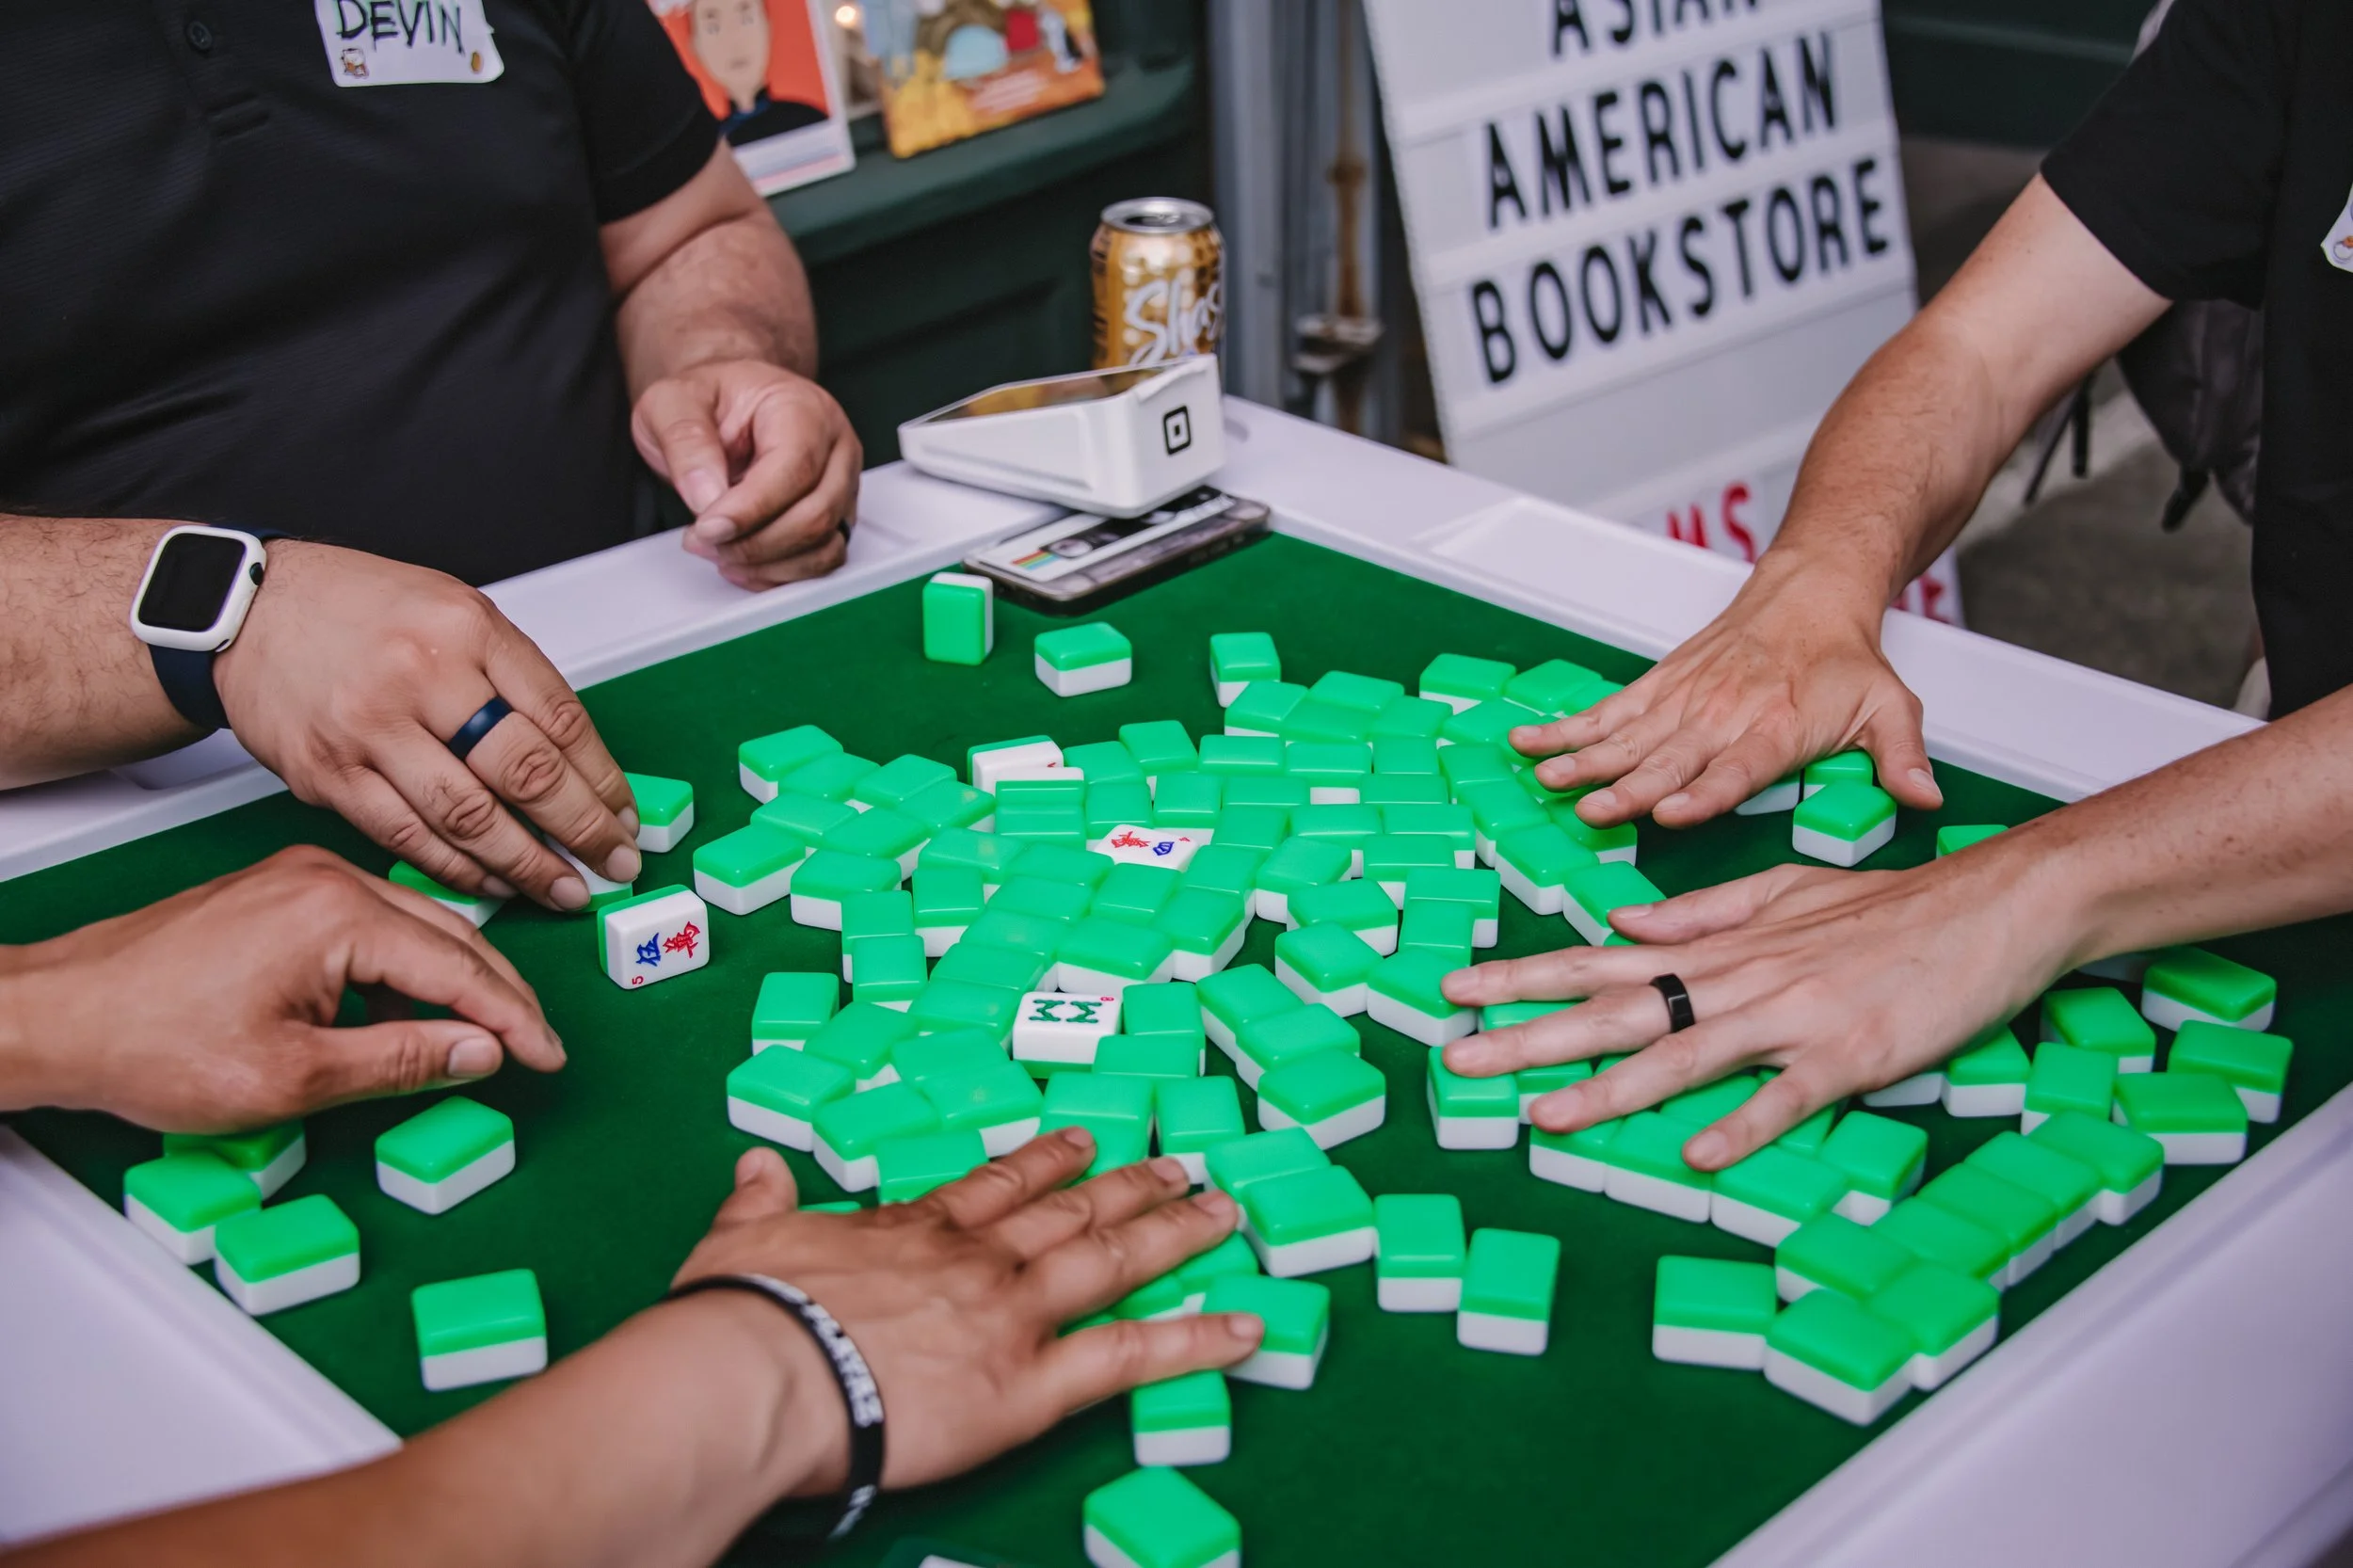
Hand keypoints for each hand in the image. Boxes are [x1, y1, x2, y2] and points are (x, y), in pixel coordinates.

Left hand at [0, 846, 563, 1130]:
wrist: (56, 1016)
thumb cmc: (150, 1043)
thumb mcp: (292, 1077)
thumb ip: (401, 1060)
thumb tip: (479, 1053)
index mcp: (338, 914)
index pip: (461, 967)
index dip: (514, 1019)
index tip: (547, 1056)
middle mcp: (326, 879)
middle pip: (451, 935)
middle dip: (498, 995)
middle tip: (533, 1046)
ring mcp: (299, 880)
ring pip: (413, 926)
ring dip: (451, 981)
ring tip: (477, 1037)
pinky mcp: (278, 893)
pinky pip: (370, 924)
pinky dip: (402, 967)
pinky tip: (403, 1011)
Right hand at [214, 541, 639, 908]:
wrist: (245, 609)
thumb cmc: (356, 609)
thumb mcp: (453, 609)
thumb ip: (510, 676)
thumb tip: (576, 760)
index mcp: (466, 629)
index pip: (561, 719)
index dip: (604, 780)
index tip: (626, 816)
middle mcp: (421, 677)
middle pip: (525, 772)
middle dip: (583, 831)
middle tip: (616, 864)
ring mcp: (371, 730)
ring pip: (469, 818)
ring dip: (528, 865)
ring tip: (566, 889)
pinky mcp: (329, 775)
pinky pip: (408, 837)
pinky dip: (459, 870)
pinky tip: (495, 883)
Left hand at [631, 360, 861, 590]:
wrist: (727, 407)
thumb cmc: (710, 400)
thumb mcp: (673, 402)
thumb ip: (685, 441)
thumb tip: (708, 495)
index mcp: (804, 408)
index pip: (795, 467)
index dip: (751, 508)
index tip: (707, 528)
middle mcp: (835, 447)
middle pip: (815, 514)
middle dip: (754, 542)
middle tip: (702, 539)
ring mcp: (841, 485)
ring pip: (824, 545)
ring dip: (767, 563)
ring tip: (718, 550)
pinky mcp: (836, 516)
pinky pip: (822, 560)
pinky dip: (781, 573)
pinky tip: (743, 563)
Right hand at [672, 1130, 1260, 1492]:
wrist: (758, 1373)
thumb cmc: (738, 1314)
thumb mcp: (738, 1238)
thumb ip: (759, 1200)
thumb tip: (753, 1165)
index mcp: (913, 1229)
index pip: (995, 1187)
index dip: (1046, 1163)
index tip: (1082, 1142)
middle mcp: (976, 1261)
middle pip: (1070, 1213)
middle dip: (1129, 1187)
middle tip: (1178, 1166)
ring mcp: (1012, 1316)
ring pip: (1112, 1262)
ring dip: (1172, 1233)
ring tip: (1221, 1212)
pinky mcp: (1030, 1384)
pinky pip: (1129, 1357)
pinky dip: (1193, 1340)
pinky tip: (1244, 1326)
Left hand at [1438, 840, 2078, 1169]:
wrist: (1991, 906)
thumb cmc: (1889, 907)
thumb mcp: (1782, 894)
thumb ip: (1699, 911)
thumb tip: (1624, 916)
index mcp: (1718, 947)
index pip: (1600, 959)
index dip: (1524, 977)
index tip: (1458, 991)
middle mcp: (1737, 979)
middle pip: (1617, 1008)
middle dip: (1531, 1032)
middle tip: (1457, 1057)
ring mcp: (1790, 1017)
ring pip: (1682, 1055)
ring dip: (1609, 1088)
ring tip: (1543, 1116)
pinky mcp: (1848, 1054)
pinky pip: (1785, 1095)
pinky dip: (1742, 1123)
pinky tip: (1696, 1152)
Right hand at [1510, 561, 1944, 829]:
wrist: (1809, 591)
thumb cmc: (1844, 659)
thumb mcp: (1888, 706)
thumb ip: (1902, 758)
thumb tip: (1929, 800)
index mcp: (1774, 728)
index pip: (1735, 768)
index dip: (1702, 793)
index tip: (1670, 814)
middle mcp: (1722, 714)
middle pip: (1668, 756)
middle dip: (1626, 786)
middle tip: (1590, 810)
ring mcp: (1684, 699)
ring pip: (1628, 735)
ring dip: (1584, 759)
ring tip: (1546, 780)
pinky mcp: (1660, 686)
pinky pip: (1608, 711)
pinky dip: (1567, 727)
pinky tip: (1530, 742)